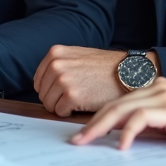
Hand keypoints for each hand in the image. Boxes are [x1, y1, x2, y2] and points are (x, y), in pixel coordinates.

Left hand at [34, 45, 148, 115]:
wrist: (127, 73)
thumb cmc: (105, 67)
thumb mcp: (77, 56)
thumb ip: (59, 65)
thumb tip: (41, 85)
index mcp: (55, 53)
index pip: (39, 80)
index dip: (51, 89)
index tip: (64, 91)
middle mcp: (56, 65)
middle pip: (43, 93)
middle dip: (56, 98)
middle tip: (76, 95)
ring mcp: (63, 80)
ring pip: (49, 104)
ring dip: (63, 106)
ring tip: (81, 98)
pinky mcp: (72, 96)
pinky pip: (60, 112)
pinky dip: (70, 112)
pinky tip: (84, 103)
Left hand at [70, 79, 165, 149]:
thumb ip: (146, 121)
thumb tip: (118, 134)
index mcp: (152, 87)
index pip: (117, 102)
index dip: (97, 117)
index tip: (82, 133)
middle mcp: (155, 87)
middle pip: (114, 104)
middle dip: (92, 124)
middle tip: (76, 140)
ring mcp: (163, 96)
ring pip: (122, 109)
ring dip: (100, 127)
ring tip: (88, 142)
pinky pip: (141, 118)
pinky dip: (127, 132)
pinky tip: (121, 146)